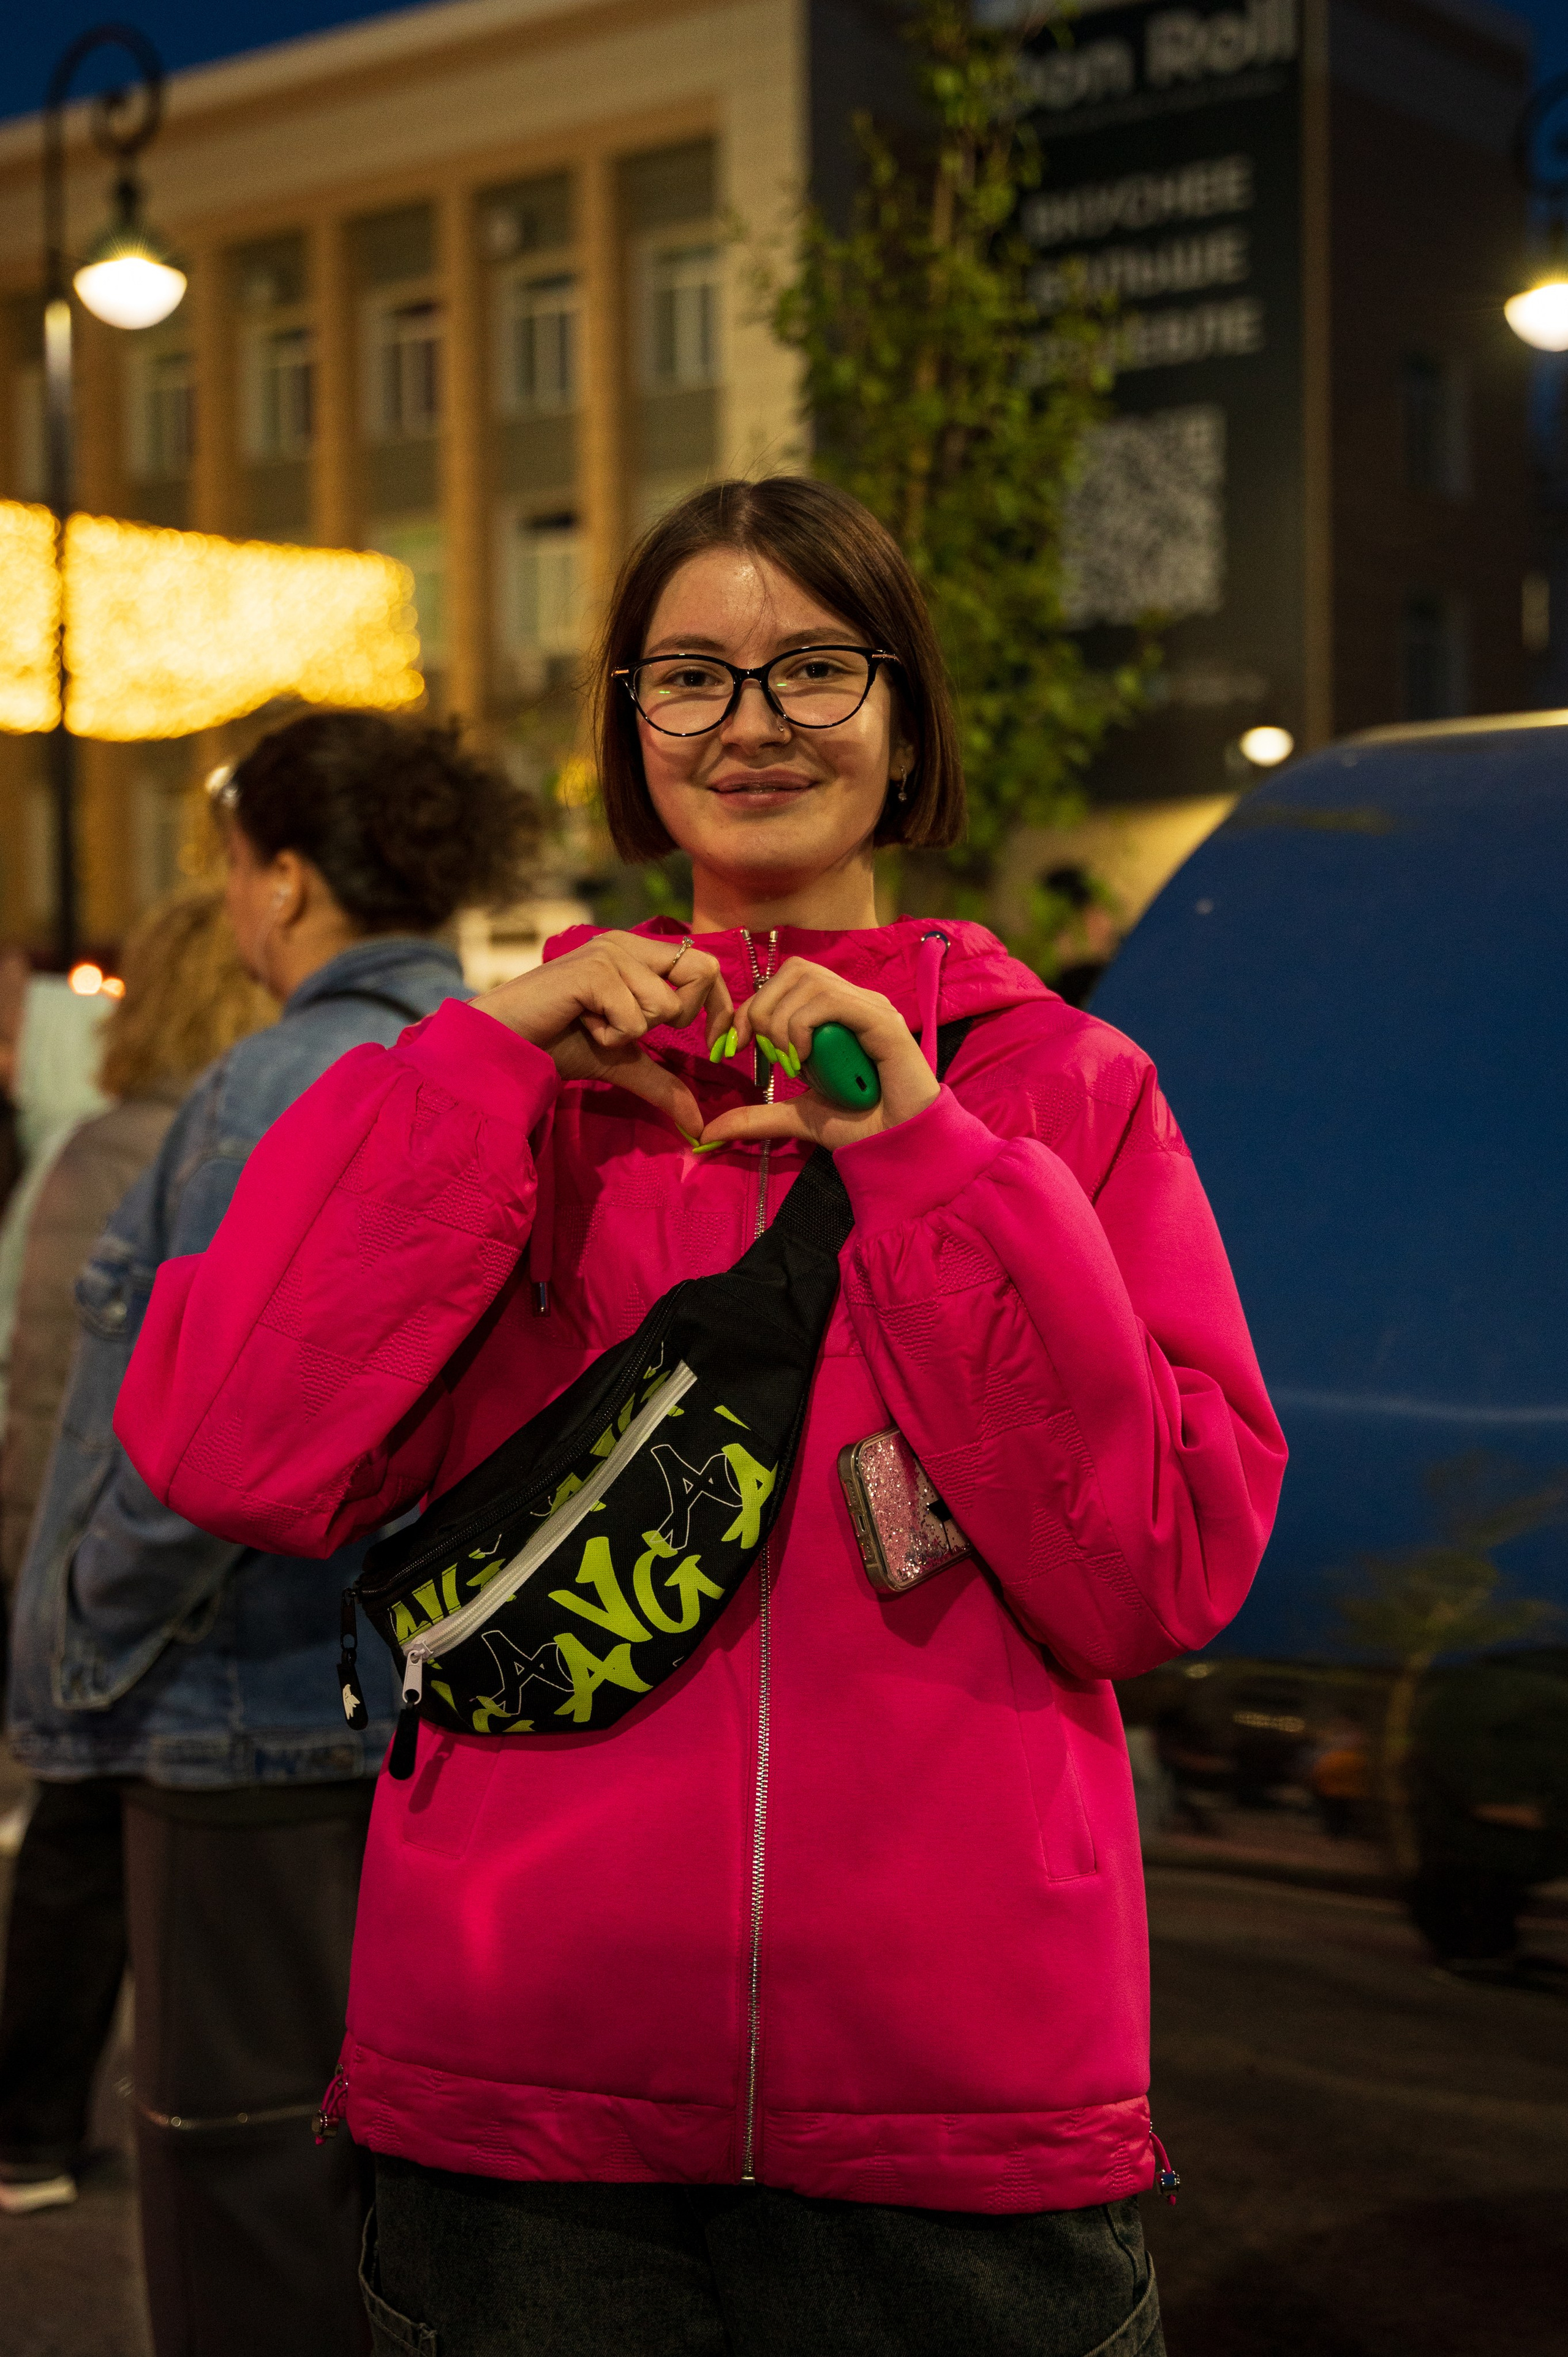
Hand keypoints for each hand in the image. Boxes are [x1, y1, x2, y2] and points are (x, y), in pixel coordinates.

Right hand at [474, 932, 733, 1137]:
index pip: (706, 964)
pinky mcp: (594, 971)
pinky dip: (610, 1037)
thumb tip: (700, 1125)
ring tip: (593, 1025)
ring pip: (667, 1005)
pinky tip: (580, 1024)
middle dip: (680, 1017)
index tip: (713, 1043)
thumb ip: (663, 1084)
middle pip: (702, 972)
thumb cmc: (556, 1044)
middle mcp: (626, 944)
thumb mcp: (621, 1062)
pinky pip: (635, 1020)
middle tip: (633, 1030)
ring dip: (632, 1033)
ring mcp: (610, 953)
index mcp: (636, 953)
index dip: (719, 1006)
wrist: (504, 1042)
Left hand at [698, 959, 938, 1151]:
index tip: (735, 1045)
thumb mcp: (797, 1118)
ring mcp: (870, 1008)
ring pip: (808, 981)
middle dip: (763, 1010)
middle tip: (766, 1055)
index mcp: (836, 1014)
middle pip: (792, 971)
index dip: (751, 1007)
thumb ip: (758, 1116)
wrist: (904, 1146)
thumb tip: (711, 1130)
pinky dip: (804, 1026)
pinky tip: (804, 1060)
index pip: (784, 983)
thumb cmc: (862, 1127)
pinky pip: (830, 1001)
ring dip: (783, 1021)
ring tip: (790, 1062)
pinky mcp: (882, 1021)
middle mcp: (854, 1002)